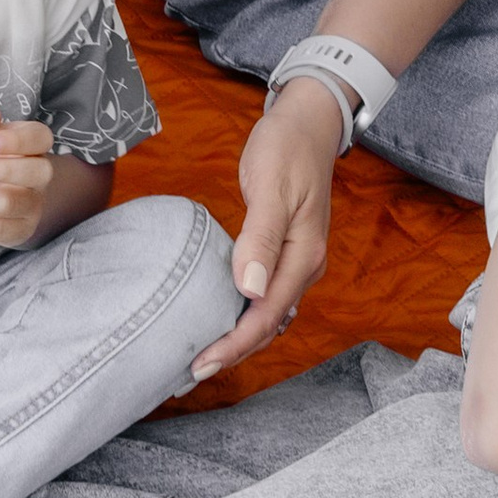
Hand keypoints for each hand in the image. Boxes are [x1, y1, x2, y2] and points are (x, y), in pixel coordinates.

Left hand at [189, 74, 338, 376]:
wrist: (309, 122)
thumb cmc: (286, 149)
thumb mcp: (271, 187)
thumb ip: (260, 238)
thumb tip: (249, 290)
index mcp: (304, 257)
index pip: (265, 316)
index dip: (232, 345)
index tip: (198, 365)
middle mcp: (304, 267)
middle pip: (267, 325)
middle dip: (231, 352)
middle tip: (188, 375)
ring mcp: (296, 261)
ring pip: (267, 315)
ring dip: (237, 339)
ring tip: (200, 357)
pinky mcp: (284, 252)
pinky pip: (265, 297)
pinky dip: (242, 315)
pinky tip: (220, 320)